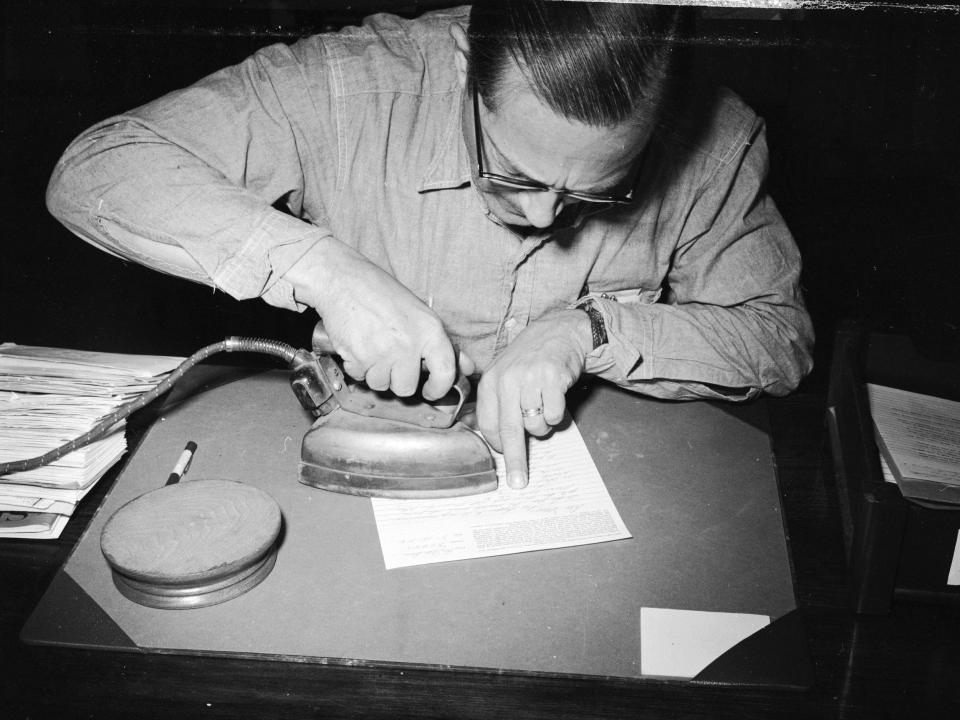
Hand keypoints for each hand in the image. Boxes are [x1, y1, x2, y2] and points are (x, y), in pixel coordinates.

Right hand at [286, 238, 456, 399]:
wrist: (343, 280)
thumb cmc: (381, 293)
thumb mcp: (419, 313)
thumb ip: (442, 344)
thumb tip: (467, 367)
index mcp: (430, 330)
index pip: (445, 373)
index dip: (439, 388)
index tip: (431, 391)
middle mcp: (409, 344)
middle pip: (407, 387)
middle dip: (396, 378)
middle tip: (389, 357)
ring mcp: (383, 352)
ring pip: (381, 384)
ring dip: (374, 372)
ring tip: (372, 346)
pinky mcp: (358, 357)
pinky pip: (359, 376)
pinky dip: (357, 366)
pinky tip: (358, 345)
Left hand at [476, 309, 591, 488]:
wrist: (559, 332)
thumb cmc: (530, 357)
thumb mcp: (504, 372)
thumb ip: (495, 400)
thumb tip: (486, 432)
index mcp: (491, 381)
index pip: (488, 424)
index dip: (497, 444)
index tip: (503, 458)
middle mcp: (508, 380)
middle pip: (509, 431)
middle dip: (515, 460)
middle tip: (518, 482)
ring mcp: (530, 379)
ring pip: (535, 425)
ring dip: (542, 425)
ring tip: (544, 405)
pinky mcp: (553, 379)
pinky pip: (554, 415)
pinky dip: (557, 414)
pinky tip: (555, 397)